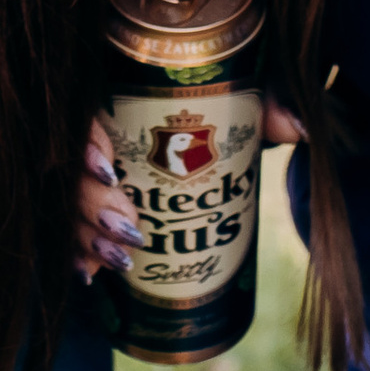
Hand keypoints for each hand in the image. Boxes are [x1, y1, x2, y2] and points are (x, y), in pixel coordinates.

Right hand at [73, 98, 305, 284]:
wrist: (224, 125)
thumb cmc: (230, 106)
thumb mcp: (247, 101)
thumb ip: (270, 105)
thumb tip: (299, 129)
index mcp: (123, 96)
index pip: (83, 111)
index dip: (84, 142)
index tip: (109, 168)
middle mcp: (101, 136)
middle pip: (72, 168)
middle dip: (93, 204)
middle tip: (130, 227)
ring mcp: (94, 175)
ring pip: (70, 203)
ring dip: (88, 235)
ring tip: (120, 260)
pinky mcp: (97, 209)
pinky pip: (74, 230)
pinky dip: (80, 253)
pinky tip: (92, 274)